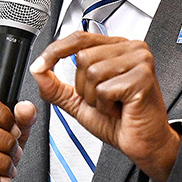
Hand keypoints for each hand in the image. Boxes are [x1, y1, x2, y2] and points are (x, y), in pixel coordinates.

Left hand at [29, 31, 179, 181]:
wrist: (144, 144)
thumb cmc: (121, 122)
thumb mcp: (80, 102)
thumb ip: (57, 87)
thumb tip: (37, 71)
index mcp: (117, 48)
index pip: (80, 38)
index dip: (56, 50)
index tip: (40, 65)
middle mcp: (131, 48)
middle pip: (82, 57)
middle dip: (83, 87)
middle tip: (104, 100)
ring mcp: (140, 60)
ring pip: (92, 72)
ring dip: (95, 98)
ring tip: (113, 105)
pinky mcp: (143, 77)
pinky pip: (104, 89)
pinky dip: (105, 106)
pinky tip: (120, 110)